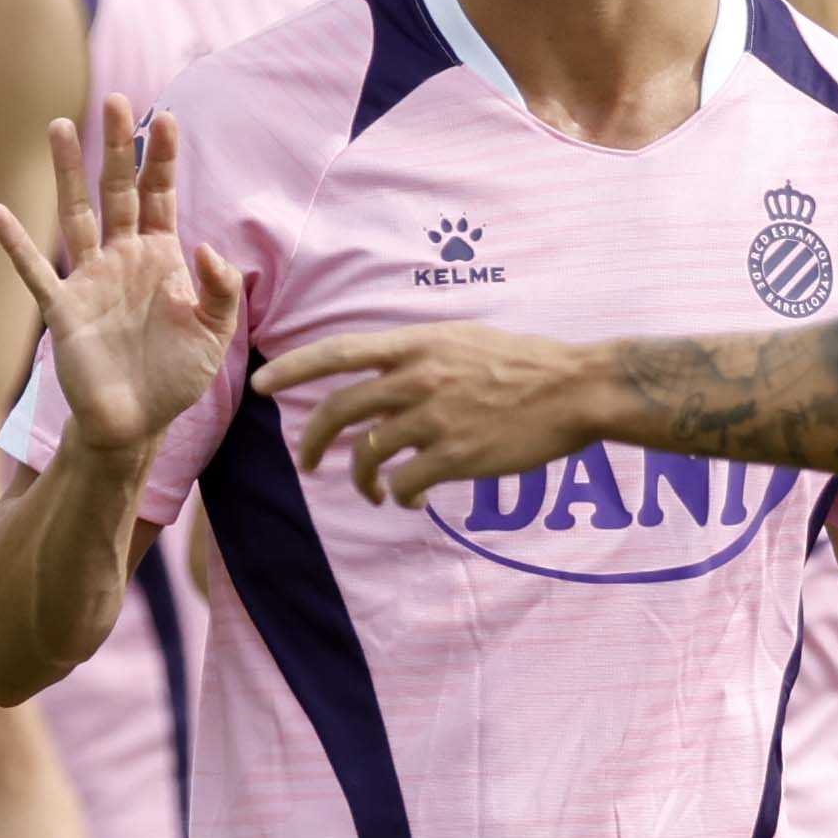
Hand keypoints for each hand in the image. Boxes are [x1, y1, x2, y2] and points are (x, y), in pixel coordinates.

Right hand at [0, 98, 241, 453]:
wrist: (136, 423)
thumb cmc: (175, 377)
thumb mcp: (215, 334)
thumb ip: (221, 290)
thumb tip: (208, 247)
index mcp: (162, 258)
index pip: (163, 196)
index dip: (164, 159)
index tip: (169, 117)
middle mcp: (122, 259)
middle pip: (119, 190)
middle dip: (119, 146)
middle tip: (116, 99)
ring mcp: (90, 279)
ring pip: (76, 214)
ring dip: (67, 172)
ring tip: (59, 125)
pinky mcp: (63, 309)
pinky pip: (35, 271)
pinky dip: (16, 244)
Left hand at [251, 325, 594, 506]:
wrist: (576, 389)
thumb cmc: (527, 362)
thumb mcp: (464, 338)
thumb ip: (421, 353)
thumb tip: (387, 372)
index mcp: (416, 344)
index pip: (337, 352)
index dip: (293, 369)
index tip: (261, 385)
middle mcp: (417, 378)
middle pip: (339, 412)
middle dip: (312, 441)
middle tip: (308, 461)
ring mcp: (435, 418)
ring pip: (370, 456)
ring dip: (363, 480)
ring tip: (375, 491)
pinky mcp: (457, 455)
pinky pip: (408, 484)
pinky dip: (402, 496)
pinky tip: (414, 499)